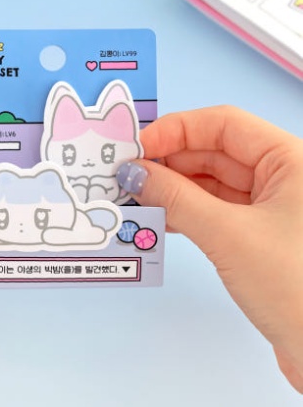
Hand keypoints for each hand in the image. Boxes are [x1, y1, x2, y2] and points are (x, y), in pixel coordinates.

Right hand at [117, 106, 302, 392]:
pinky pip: (213, 210)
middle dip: (168, 161)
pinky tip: (157, 217)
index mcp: (289, 159)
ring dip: (172, 188)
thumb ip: (176, 198)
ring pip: (210, 182)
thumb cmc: (295, 287)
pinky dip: (184, 211)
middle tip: (125, 175)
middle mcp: (280, 175)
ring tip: (134, 196)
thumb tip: (132, 173)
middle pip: (213, 152)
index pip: (223, 125)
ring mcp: (268, 206)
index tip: (136, 148)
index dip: (176, 130)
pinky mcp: (257, 234)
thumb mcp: (229, 235)